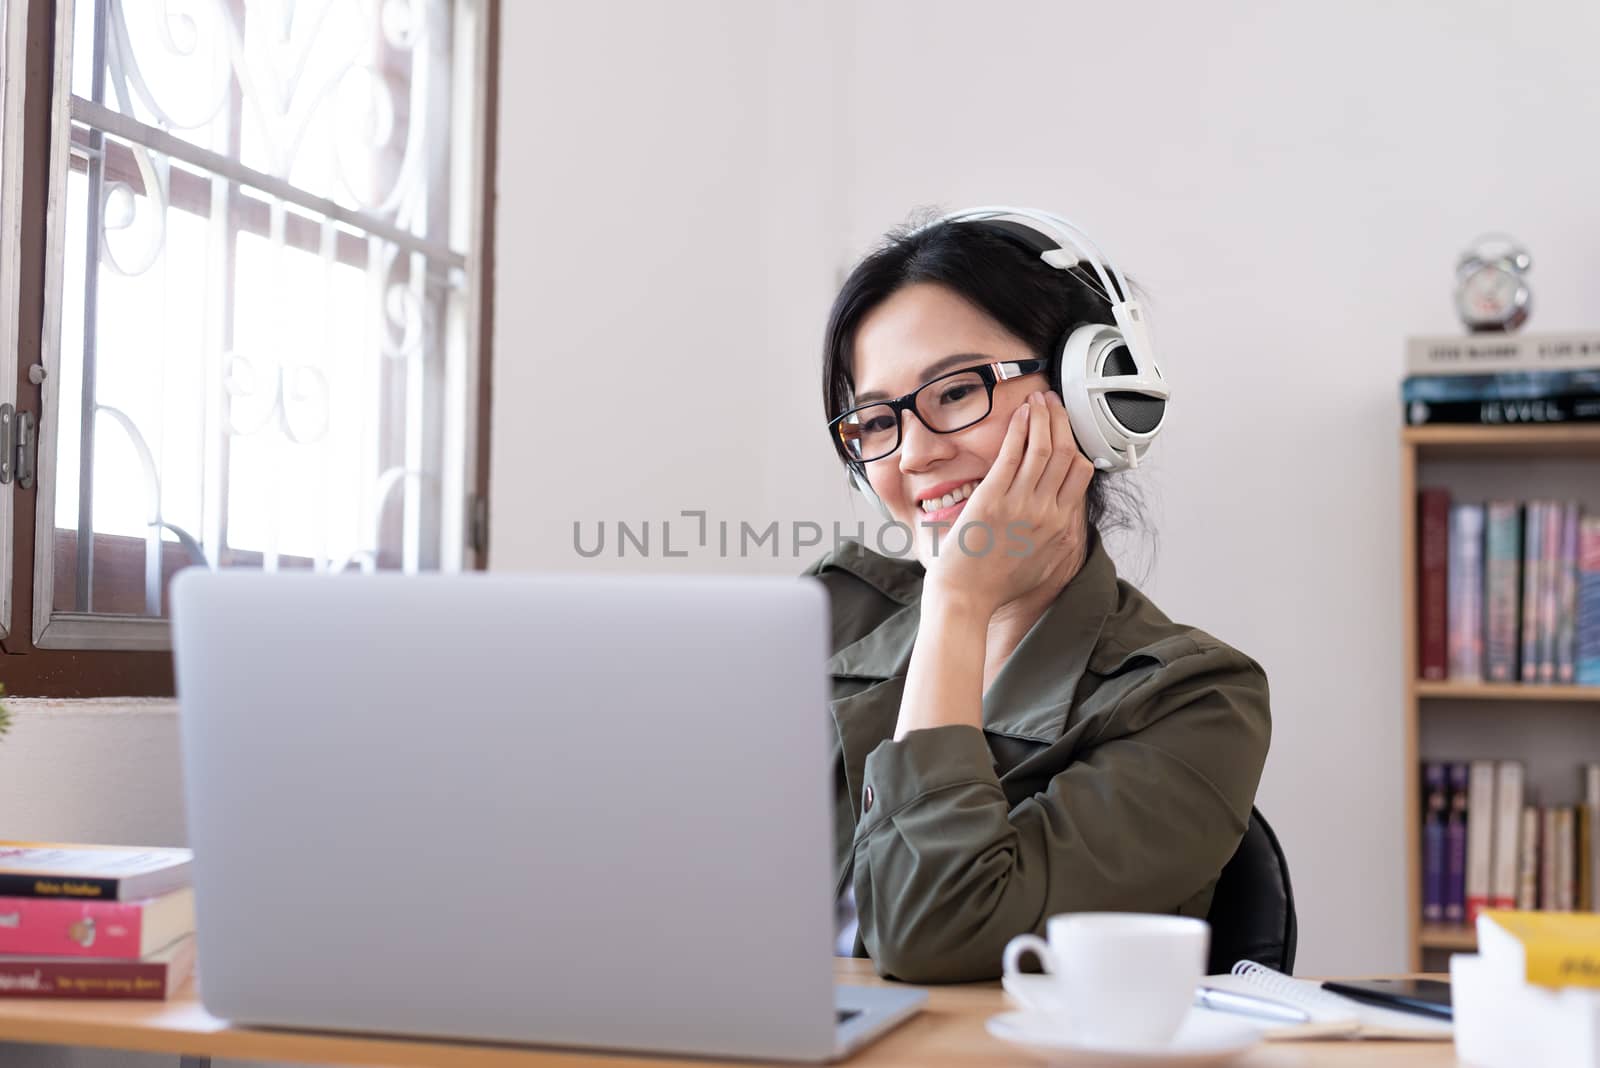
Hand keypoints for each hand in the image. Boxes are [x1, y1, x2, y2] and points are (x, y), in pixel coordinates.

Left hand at [920, 391, 1094, 617]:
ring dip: (1042, 417)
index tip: (1069, 428)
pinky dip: (1020, 429)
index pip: (1082, 472)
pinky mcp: (993, 499)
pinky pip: (1013, 454)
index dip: (1077, 442)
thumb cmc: (996, 585)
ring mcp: (1021, 505)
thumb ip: (1057, 536)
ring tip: (1038, 398)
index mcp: (1061, 527)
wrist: (967, 598)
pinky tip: (1020, 413)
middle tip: (1054, 402)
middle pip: (1066, 453)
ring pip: (1043, 448)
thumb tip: (1065, 515)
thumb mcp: (1043, 563)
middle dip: (1061, 421)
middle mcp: (1047, 513)